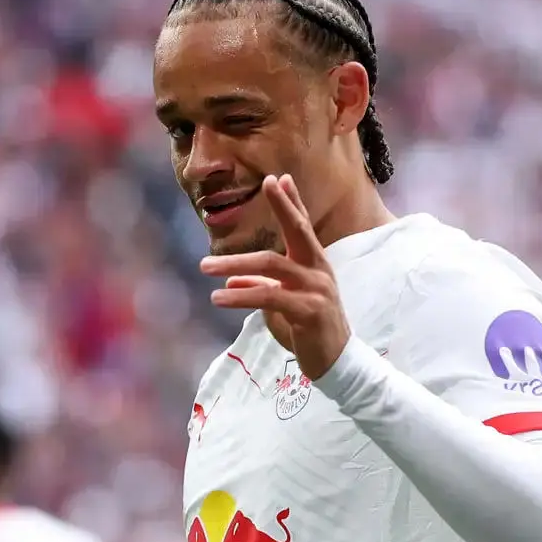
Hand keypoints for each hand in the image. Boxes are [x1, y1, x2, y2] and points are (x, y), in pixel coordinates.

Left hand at [200, 174, 350, 380]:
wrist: (337, 363)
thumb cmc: (311, 330)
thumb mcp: (284, 304)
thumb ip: (262, 286)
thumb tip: (232, 279)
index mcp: (314, 265)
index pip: (303, 227)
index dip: (292, 202)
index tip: (279, 179)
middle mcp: (319, 271)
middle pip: (299, 231)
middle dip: (284, 205)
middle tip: (268, 183)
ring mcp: (317, 289)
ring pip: (272, 266)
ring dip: (234, 263)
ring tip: (205, 266)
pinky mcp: (309, 311)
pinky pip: (269, 297)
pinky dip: (240, 296)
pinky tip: (219, 296)